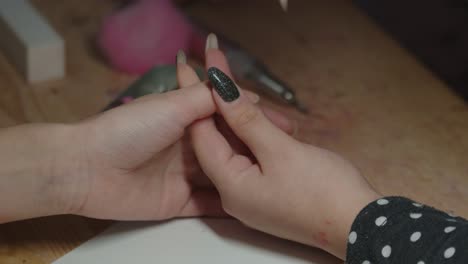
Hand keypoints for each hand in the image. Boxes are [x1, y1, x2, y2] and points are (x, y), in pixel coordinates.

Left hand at [54, 51, 293, 220]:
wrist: (88, 169)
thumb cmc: (128, 130)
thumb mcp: (171, 105)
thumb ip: (206, 99)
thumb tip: (240, 95)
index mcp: (187, 119)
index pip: (230, 118)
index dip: (256, 121)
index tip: (285, 125)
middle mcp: (189, 146)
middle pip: (231, 148)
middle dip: (258, 149)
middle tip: (288, 152)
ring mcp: (185, 175)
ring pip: (225, 175)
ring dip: (248, 176)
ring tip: (277, 178)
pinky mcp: (179, 201)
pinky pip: (210, 204)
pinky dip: (229, 204)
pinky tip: (253, 204)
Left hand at [179, 35, 379, 258]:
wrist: (361, 227)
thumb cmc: (324, 194)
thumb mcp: (281, 150)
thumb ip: (247, 119)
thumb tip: (220, 90)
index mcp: (230, 186)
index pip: (202, 132)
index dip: (198, 96)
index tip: (194, 65)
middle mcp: (234, 193)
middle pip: (220, 139)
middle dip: (227, 107)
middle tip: (226, 72)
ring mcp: (250, 195)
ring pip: (238, 148)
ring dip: (247, 122)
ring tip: (262, 101)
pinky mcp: (266, 194)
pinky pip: (252, 159)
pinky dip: (258, 139)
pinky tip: (272, 125)